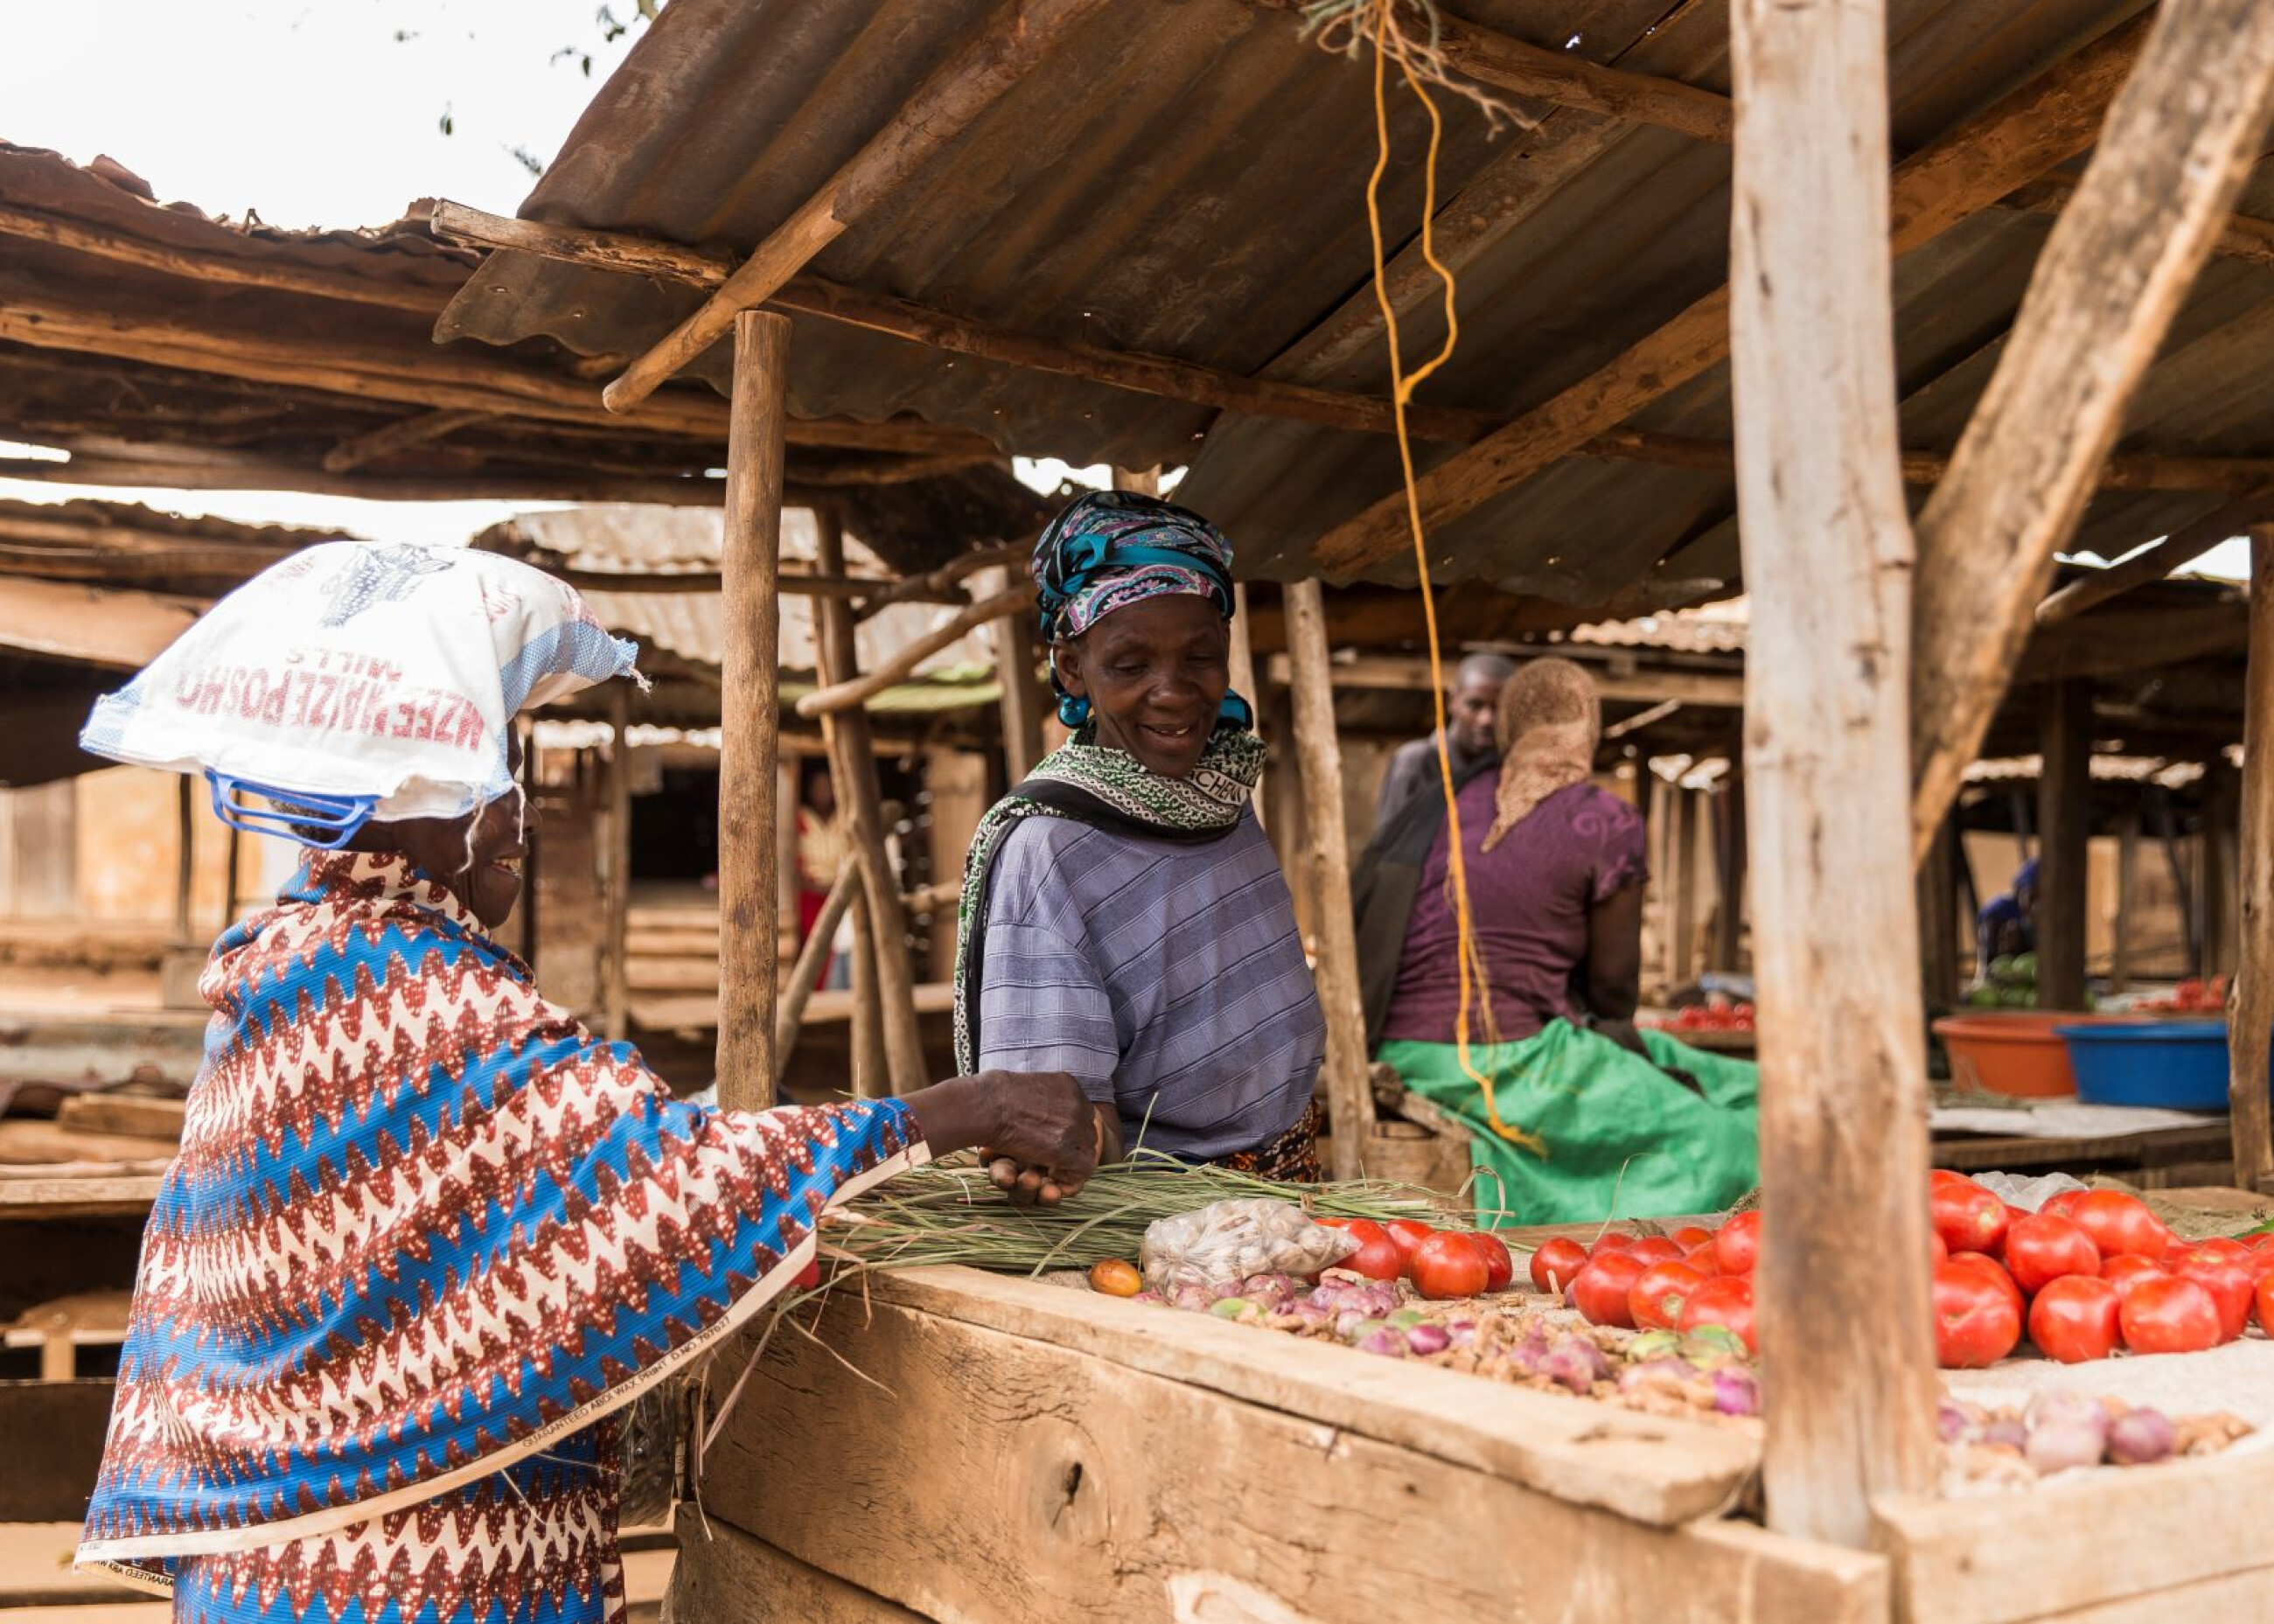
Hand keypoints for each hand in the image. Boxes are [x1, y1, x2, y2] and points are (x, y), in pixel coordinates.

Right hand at [903, 1070, 1103, 1203]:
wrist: (986, 1105)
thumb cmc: (992, 1095)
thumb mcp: (1024, 1087)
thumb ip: (1040, 1098)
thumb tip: (1041, 1110)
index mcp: (1069, 1085)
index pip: (1081, 1113)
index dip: (1069, 1131)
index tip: (1052, 1141)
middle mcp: (1078, 1102)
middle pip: (1087, 1132)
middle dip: (1073, 1147)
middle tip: (1051, 1158)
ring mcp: (1075, 1125)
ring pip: (1087, 1150)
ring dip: (1070, 1162)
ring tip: (1049, 1167)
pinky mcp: (1067, 1148)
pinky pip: (1083, 1168)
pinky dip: (1070, 1176)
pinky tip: (1050, 1175)